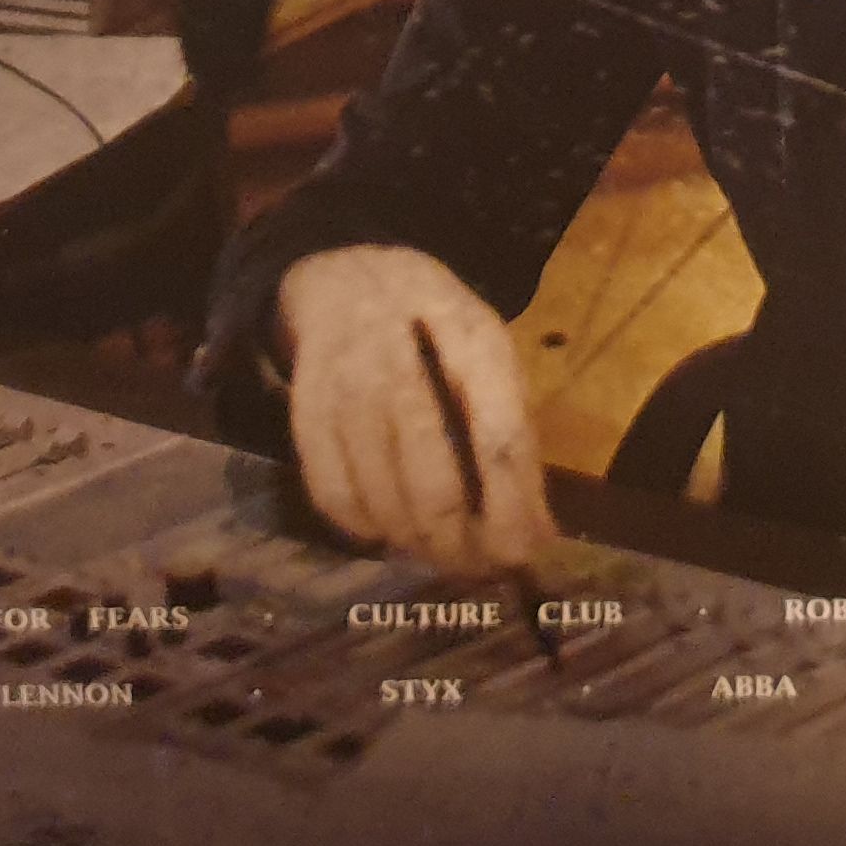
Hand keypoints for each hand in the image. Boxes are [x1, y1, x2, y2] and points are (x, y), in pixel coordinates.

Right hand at [273, 245, 556, 575]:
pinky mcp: (305, 409)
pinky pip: (331, 491)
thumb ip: (514, 435)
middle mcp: (403, 359)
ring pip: (381, 496)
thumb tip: (540, 533)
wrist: (346, 277)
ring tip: (440, 554)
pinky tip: (387, 531)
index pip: (499, 437)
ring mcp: (346, 384)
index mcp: (470, 337)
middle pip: (433, 479)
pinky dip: (361, 527)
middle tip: (478, 568)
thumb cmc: (435, 326)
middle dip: (459, 541)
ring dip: (415, 543)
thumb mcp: (488, 354)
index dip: (513, 506)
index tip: (525, 554)